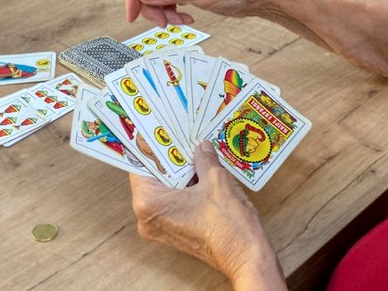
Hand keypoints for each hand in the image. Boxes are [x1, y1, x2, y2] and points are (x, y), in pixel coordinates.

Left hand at [129, 142, 285, 288]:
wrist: (246, 257)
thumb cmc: (228, 226)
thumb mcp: (216, 180)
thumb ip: (204, 158)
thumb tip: (201, 146)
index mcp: (149, 203)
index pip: (141, 165)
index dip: (152, 146)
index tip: (160, 129)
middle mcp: (148, 217)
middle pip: (153, 176)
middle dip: (170, 158)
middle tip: (181, 136)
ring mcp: (160, 227)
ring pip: (165, 188)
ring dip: (180, 172)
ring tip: (195, 152)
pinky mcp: (174, 231)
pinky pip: (174, 201)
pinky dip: (185, 187)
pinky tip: (201, 172)